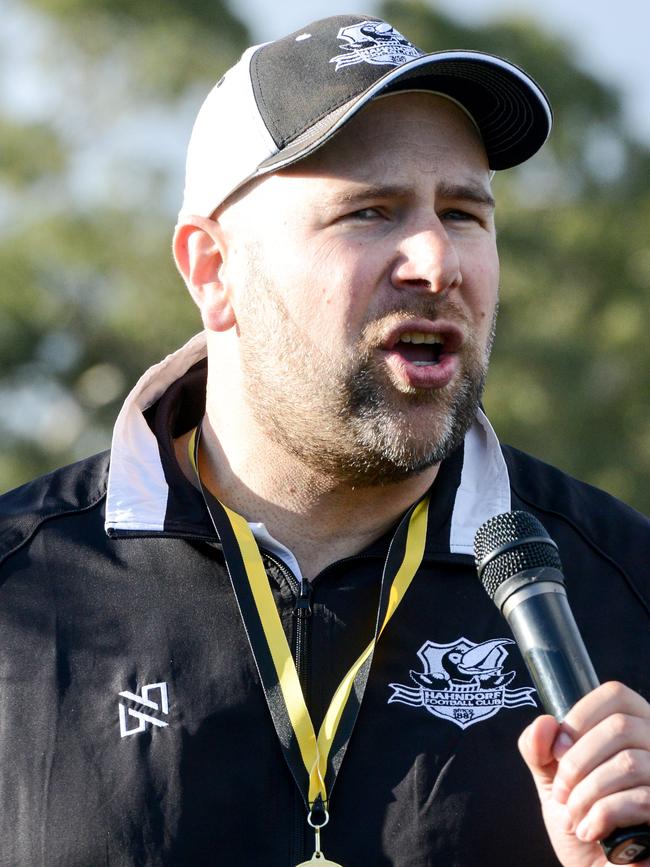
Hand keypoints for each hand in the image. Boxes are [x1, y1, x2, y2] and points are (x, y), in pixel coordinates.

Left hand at [518, 682, 649, 866]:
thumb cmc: (577, 819)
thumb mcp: (550, 777)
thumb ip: (538, 747)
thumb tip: (545, 724)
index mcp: (633, 727)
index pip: (615, 695)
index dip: (580, 717)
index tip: (559, 749)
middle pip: (620, 727)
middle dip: (577, 763)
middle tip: (562, 793)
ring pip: (628, 764)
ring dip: (586, 794)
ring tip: (574, 816)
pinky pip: (639, 800)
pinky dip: (601, 816)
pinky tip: (590, 830)